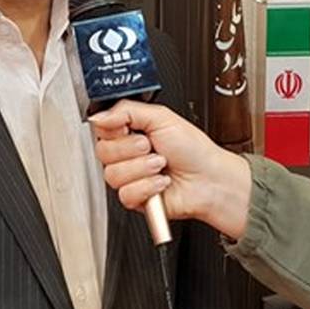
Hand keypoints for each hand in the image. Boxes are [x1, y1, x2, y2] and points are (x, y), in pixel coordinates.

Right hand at [89, 100, 251, 239]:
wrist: (210, 179)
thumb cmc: (193, 149)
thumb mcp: (162, 117)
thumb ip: (126, 110)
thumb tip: (98, 115)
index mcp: (129, 132)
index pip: (100, 128)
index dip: (114, 129)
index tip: (129, 128)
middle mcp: (126, 155)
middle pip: (103, 152)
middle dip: (132, 148)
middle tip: (151, 146)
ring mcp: (129, 177)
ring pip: (112, 174)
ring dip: (142, 168)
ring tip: (161, 165)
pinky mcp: (134, 198)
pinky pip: (125, 193)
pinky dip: (147, 187)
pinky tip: (161, 182)